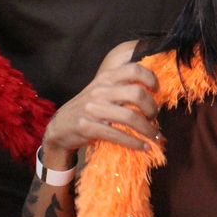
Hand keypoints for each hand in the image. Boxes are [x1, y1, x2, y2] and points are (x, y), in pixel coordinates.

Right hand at [40, 59, 160, 167]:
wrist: (59, 128)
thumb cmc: (88, 109)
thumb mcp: (102, 91)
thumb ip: (122, 87)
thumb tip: (154, 93)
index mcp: (105, 78)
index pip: (134, 69)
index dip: (150, 79)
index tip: (157, 91)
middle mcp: (100, 91)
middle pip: (137, 94)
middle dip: (152, 108)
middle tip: (154, 117)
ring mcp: (92, 109)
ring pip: (130, 117)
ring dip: (148, 128)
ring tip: (154, 135)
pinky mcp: (87, 127)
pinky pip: (118, 135)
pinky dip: (135, 143)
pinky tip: (143, 147)